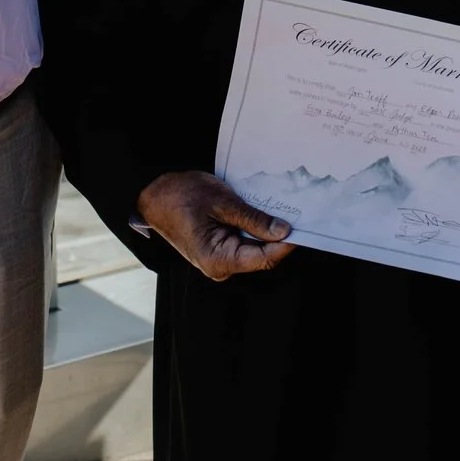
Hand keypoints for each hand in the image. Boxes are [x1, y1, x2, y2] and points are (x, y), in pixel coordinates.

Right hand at [138, 171, 296, 281]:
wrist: (154, 193)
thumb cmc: (181, 196)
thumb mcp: (222, 202)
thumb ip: (253, 219)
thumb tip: (283, 232)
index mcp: (218, 259)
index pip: (264, 259)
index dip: (286, 244)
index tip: (304, 226)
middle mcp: (219, 267)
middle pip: (261, 256)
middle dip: (277, 235)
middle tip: (294, 211)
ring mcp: (219, 260)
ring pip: (253, 248)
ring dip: (264, 230)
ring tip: (274, 206)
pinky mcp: (219, 250)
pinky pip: (243, 242)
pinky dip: (252, 228)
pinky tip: (257, 211)